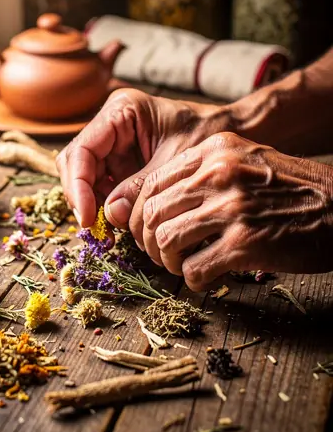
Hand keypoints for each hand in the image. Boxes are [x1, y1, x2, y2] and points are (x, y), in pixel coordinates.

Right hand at [56, 88, 228, 226]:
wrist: (235, 134)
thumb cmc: (209, 136)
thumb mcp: (176, 163)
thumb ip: (141, 187)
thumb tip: (110, 215)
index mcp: (121, 111)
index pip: (82, 149)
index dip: (78, 185)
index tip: (87, 217)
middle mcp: (111, 126)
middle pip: (77, 164)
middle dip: (83, 197)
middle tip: (96, 229)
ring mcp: (115, 145)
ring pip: (87, 179)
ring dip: (95, 206)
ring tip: (111, 233)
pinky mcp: (122, 163)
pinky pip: (105, 187)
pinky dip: (108, 208)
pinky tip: (119, 226)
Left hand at [129, 131, 332, 289]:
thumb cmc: (291, 188)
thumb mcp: (244, 160)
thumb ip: (202, 173)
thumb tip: (157, 203)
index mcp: (213, 151)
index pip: (152, 182)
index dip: (141, 213)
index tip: (146, 230)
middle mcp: (218, 173)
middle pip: (152, 213)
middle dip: (148, 241)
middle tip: (160, 255)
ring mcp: (231, 207)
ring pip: (165, 241)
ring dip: (167, 262)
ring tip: (181, 267)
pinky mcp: (244, 242)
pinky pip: (194, 268)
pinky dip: (192, 280)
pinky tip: (205, 280)